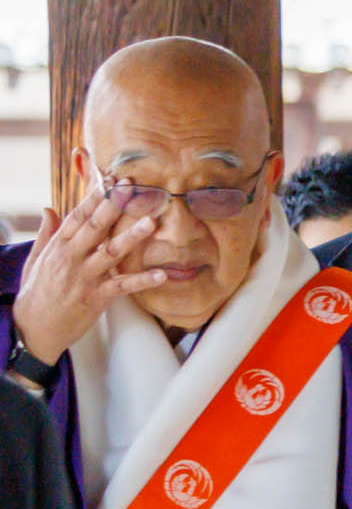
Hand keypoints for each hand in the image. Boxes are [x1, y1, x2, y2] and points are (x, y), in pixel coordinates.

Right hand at [10, 186, 172, 365]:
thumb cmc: (37, 292)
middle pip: (94, 226)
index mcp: (58, 246)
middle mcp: (71, 258)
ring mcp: (84, 277)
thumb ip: (47, 234)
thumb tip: (49, 208)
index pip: (77, 216)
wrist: (33, 327)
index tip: (111, 180)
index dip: (95, 197)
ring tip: (152, 221)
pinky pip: (123, 286)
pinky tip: (162, 274)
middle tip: (132, 187)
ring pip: (111, 252)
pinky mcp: (96, 298)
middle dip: (114, 205)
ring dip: (132, 236)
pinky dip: (142, 280)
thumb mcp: (36, 259)